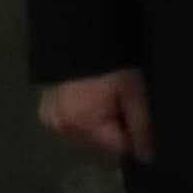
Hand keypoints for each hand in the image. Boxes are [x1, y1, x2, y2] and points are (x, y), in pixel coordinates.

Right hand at [36, 68, 156, 163]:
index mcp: (81, 125)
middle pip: (99, 145)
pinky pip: (71, 125)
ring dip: (99, 127)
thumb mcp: (133, 92)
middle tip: (124, 102)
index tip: (140, 113)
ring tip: (109, 98)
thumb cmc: (112, 62)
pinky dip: (85, 119)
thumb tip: (147, 159)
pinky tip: (93, 99)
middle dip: (116, 131)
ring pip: (84, 137)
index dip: (135, 134)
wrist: (79, 33)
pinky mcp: (45, 109)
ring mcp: (49, 119)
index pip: (118, 148)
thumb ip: (142, 127)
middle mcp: (60, 128)